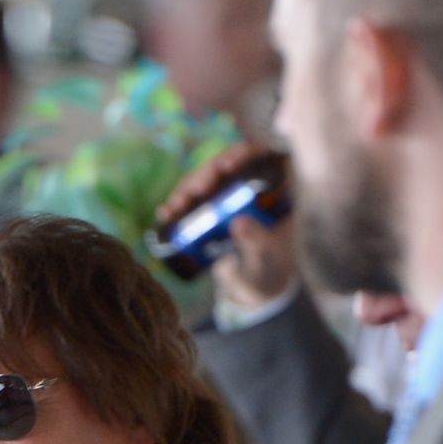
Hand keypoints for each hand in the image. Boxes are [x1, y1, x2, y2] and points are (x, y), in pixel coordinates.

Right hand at [159, 142, 296, 309]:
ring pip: (205, 182)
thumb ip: (256, 242)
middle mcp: (251, 185)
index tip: (225, 167)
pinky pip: (192, 200)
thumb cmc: (270, 270)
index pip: (261, 159)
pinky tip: (166, 213)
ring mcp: (227, 195)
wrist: (254, 287)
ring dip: (186, 190)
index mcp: (277, 188)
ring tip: (174, 208)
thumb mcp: (265, 258)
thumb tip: (239, 223)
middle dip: (205, 176)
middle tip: (193, 192)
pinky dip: (178, 204)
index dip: (242, 156)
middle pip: (226, 167)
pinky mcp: (209, 208)